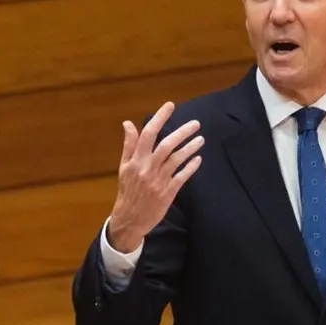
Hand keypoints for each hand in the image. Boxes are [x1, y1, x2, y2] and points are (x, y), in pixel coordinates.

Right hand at [107, 102, 203, 252]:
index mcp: (135, 161)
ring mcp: (158, 181)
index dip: (159, 118)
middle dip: (182, 132)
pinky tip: (198, 158)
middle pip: (166, 145)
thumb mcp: (124, 167)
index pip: (147, 134)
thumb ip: (129, 145)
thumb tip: (128, 123)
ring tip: (201, 139)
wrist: (129, 218)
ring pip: (177, 159)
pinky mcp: (168, 192)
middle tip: (196, 123)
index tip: (170, 105)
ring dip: (190, 147)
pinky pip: (182, 176)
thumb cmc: (128, 190)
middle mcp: (147, 168)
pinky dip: (191, 166)